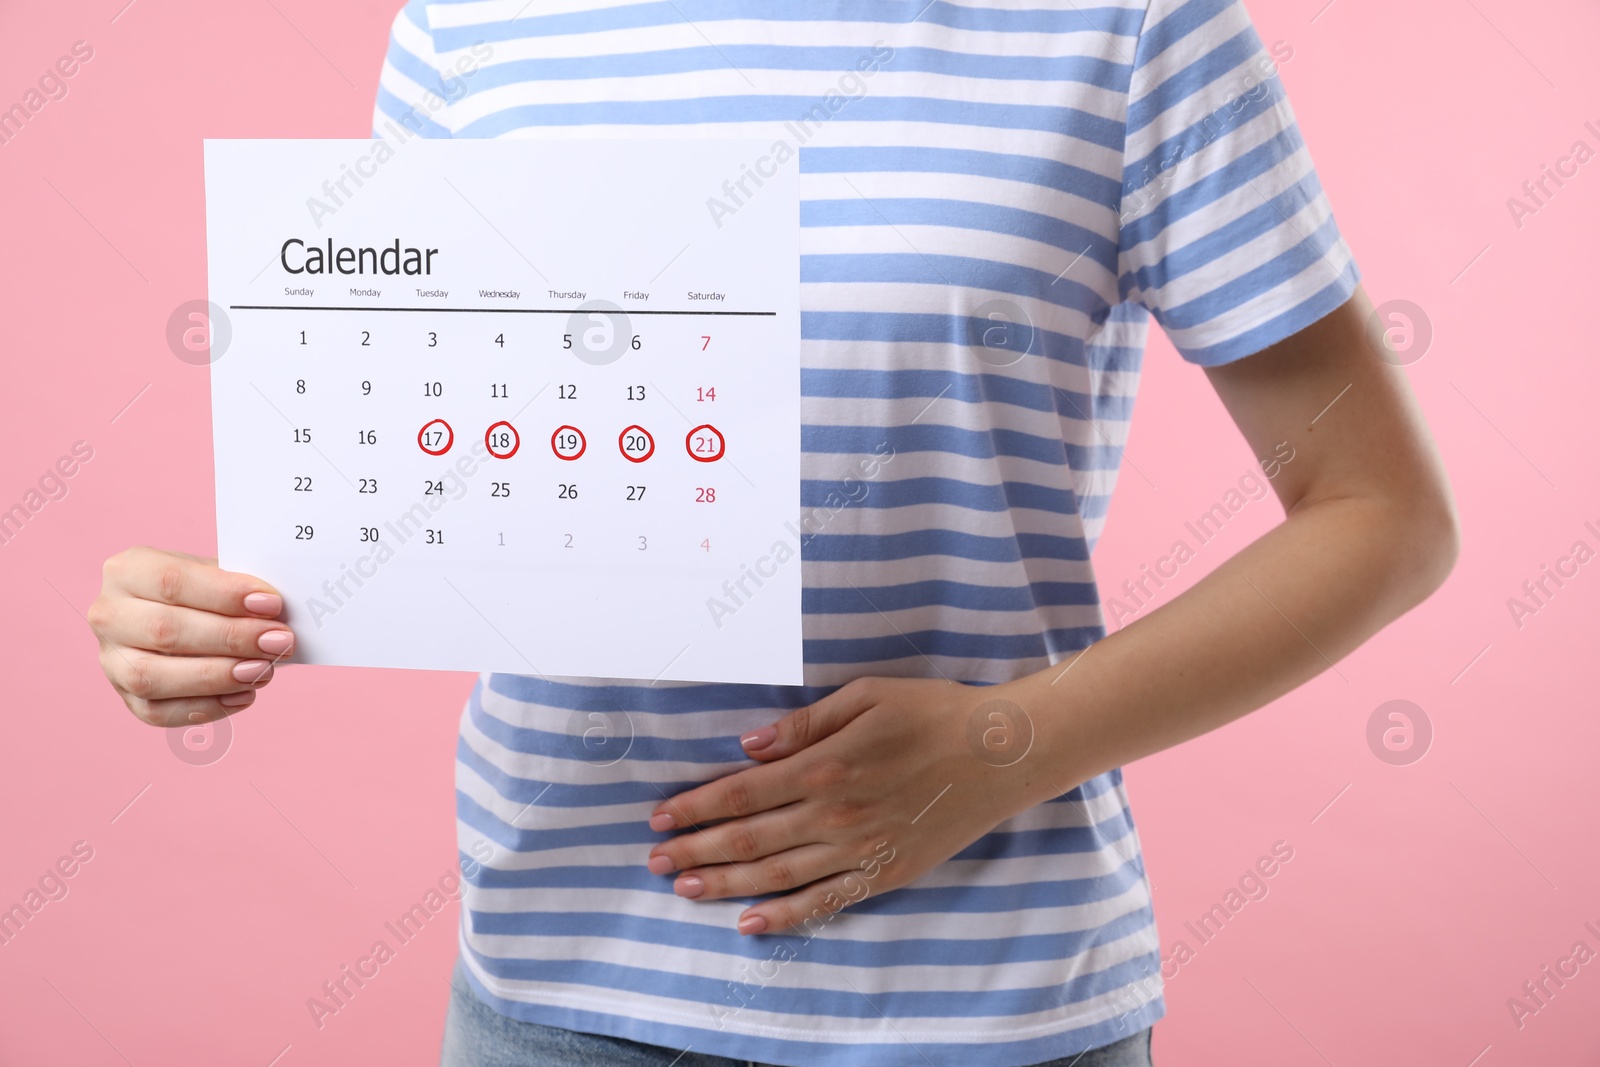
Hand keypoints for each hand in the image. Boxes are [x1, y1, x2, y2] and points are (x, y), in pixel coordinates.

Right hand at [90, 547, 292, 726]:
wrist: (184, 615)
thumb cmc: (206, 592)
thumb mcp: (217, 574)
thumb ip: (239, 587)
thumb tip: (276, 608)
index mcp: (127, 570)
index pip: (171, 581)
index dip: (224, 595)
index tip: (272, 603)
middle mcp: (109, 615)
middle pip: (165, 631)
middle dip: (231, 638)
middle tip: (280, 640)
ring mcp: (111, 660)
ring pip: (154, 676)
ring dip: (217, 676)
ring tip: (264, 670)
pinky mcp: (126, 697)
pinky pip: (159, 712)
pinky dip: (206, 707)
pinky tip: (244, 695)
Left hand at [645, 677, 1053, 934]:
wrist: (1004, 753)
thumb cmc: (935, 712)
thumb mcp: (868, 696)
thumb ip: (805, 725)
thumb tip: (748, 747)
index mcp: (827, 765)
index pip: (742, 793)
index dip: (696, 806)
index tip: (660, 818)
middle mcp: (836, 814)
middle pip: (749, 838)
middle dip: (696, 849)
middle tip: (656, 861)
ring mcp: (861, 850)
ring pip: (777, 875)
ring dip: (724, 884)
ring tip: (685, 889)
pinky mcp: (885, 874)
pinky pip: (825, 902)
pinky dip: (785, 916)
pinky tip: (750, 922)